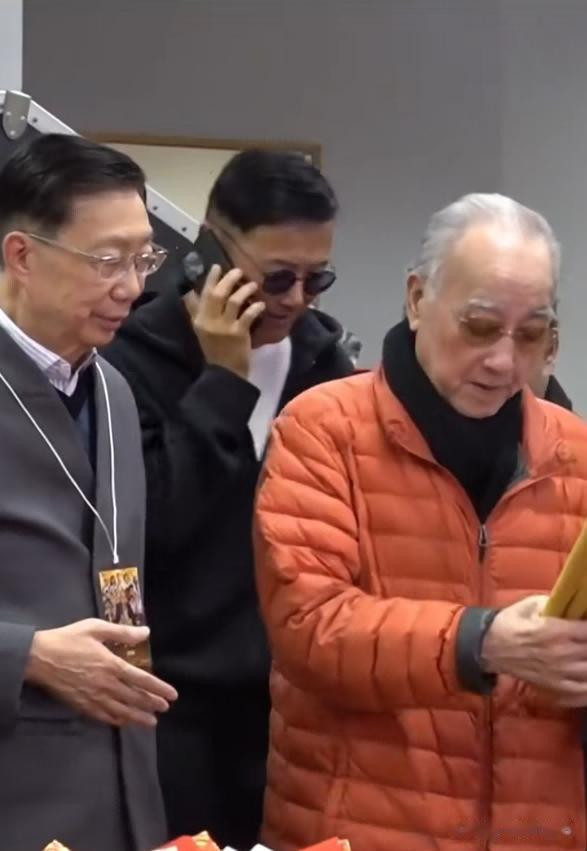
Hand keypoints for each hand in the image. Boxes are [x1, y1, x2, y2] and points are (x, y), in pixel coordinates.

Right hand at [25, 619, 177, 727]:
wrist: (39, 658)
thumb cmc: (68, 639)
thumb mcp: (96, 628)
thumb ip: (122, 632)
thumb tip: (146, 633)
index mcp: (111, 665)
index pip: (141, 680)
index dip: (159, 688)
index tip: (172, 695)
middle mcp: (106, 684)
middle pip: (134, 698)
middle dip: (152, 704)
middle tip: (165, 709)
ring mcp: (93, 698)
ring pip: (121, 711)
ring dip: (138, 717)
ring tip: (151, 722)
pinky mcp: (81, 705)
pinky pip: (103, 717)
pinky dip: (117, 721)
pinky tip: (124, 722)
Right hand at [184, 264, 265, 379]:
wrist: (224, 373)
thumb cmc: (214, 350)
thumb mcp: (200, 329)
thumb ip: (195, 310)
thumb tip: (190, 291)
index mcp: (199, 319)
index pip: (202, 294)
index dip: (210, 278)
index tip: (217, 266)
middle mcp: (210, 321)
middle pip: (217, 294)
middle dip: (228, 279)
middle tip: (239, 271)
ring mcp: (224, 327)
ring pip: (233, 301)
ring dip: (244, 290)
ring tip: (253, 285)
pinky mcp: (239, 334)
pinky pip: (248, 316)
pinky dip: (256, 308)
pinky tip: (261, 304)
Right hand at [481, 595, 586, 705]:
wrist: (490, 647)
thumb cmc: (510, 623)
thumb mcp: (531, 604)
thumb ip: (555, 603)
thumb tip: (574, 603)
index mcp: (556, 631)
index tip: (585, 623)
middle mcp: (561, 654)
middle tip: (582, 638)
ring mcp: (560, 673)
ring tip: (582, 653)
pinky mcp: (555, 686)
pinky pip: (582, 691)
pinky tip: (583, 672)